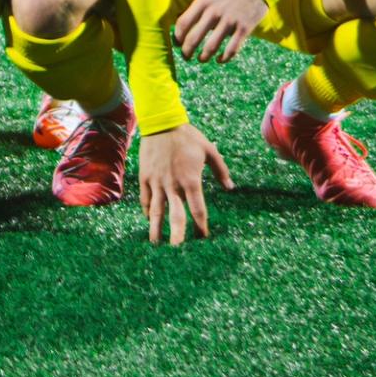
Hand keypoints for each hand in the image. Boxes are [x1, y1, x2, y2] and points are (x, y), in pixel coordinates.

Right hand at [140, 123, 229, 244]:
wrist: (161, 122)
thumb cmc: (188, 136)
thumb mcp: (210, 150)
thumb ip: (221, 170)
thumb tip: (230, 188)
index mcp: (191, 180)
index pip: (197, 210)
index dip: (201, 226)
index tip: (204, 238)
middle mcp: (173, 185)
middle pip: (176, 216)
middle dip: (178, 236)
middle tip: (178, 254)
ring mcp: (157, 182)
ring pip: (156, 211)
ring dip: (157, 229)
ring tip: (156, 245)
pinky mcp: (145, 177)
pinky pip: (146, 199)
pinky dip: (147, 211)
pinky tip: (149, 221)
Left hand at [172, 0, 269, 63]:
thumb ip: (197, 7)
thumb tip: (181, 22)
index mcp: (203, 1)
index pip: (183, 23)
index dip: (177, 36)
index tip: (177, 43)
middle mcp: (214, 12)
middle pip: (193, 38)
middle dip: (187, 51)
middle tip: (186, 56)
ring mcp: (230, 21)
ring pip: (211, 47)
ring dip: (203, 57)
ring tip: (201, 59)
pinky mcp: (244, 29)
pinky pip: (231, 50)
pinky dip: (224, 58)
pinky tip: (220, 59)